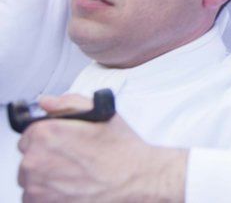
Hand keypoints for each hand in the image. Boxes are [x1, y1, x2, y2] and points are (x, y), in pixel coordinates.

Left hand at [18, 94, 186, 202]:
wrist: (136, 180)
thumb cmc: (121, 150)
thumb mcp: (101, 113)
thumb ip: (68, 103)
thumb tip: (47, 102)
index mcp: (46, 134)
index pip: (30, 132)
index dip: (49, 136)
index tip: (64, 142)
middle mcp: (35, 160)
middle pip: (29, 155)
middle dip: (48, 154)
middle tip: (74, 157)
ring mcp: (36, 185)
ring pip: (31, 176)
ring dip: (47, 174)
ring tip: (75, 172)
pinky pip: (35, 195)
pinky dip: (49, 192)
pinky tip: (72, 185)